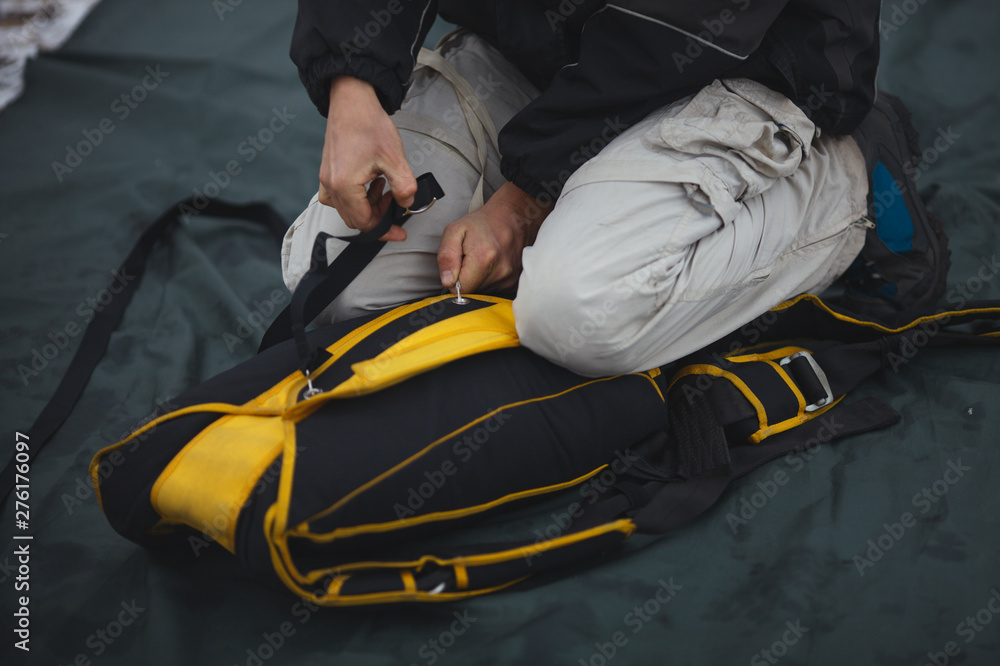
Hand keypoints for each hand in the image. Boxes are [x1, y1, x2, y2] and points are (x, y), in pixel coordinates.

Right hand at [319, 76, 416, 240]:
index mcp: (344, 186)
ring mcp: (326, 178)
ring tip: (384, 188)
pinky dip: (357, 196)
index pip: (364, 223)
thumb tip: (406, 204)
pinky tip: (371, 182)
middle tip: (395, 204)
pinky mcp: (327, 171)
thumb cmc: (369, 125)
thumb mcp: (395, 158)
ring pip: (347, 209)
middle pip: (354, 219)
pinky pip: (339, 196)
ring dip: (368, 206)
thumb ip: (404, 187)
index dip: (385, 229)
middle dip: (378, 217)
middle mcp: (330, 185)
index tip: (400, 230)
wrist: (351, 100)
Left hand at [437, 182, 553, 293]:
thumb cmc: (482, 223)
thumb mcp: (455, 231)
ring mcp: (510, 278)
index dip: (454, 280)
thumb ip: (446, 256)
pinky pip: (494, 289)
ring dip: (478, 279)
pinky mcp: (514, 281)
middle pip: (473, 292)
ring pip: (483, 291)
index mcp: (483, 259)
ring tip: (482, 259)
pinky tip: (492, 264)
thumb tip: (447, 281)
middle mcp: (500, 271)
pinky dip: (489, 280)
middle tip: (470, 259)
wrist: (512, 216)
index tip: (458, 266)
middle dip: (467, 279)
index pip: (461, 289)